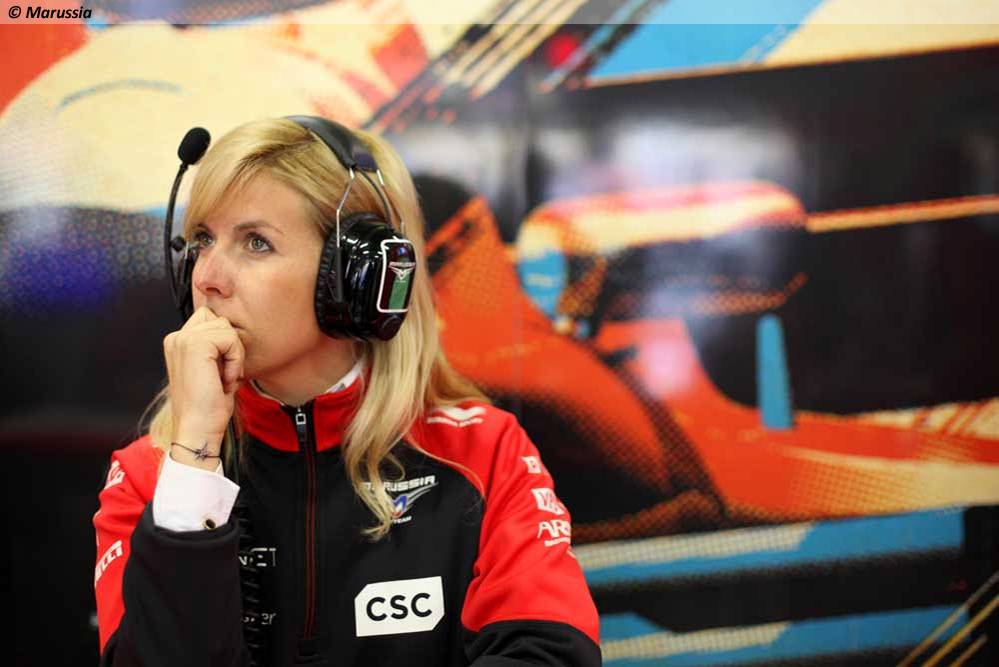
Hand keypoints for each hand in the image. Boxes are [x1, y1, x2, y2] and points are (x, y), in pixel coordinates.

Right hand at [163, 306, 244, 466]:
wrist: (197, 429)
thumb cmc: (208, 406)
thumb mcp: (212, 369)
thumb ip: (217, 348)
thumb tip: (234, 333)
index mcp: (178, 342)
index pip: (212, 321)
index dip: (226, 344)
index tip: (221, 372)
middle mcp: (176, 338)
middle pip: (220, 321)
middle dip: (231, 347)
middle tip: (225, 375)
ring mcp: (182, 339)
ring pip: (227, 328)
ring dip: (234, 356)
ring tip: (224, 379)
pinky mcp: (195, 344)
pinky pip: (230, 339)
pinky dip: (236, 361)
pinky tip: (225, 380)